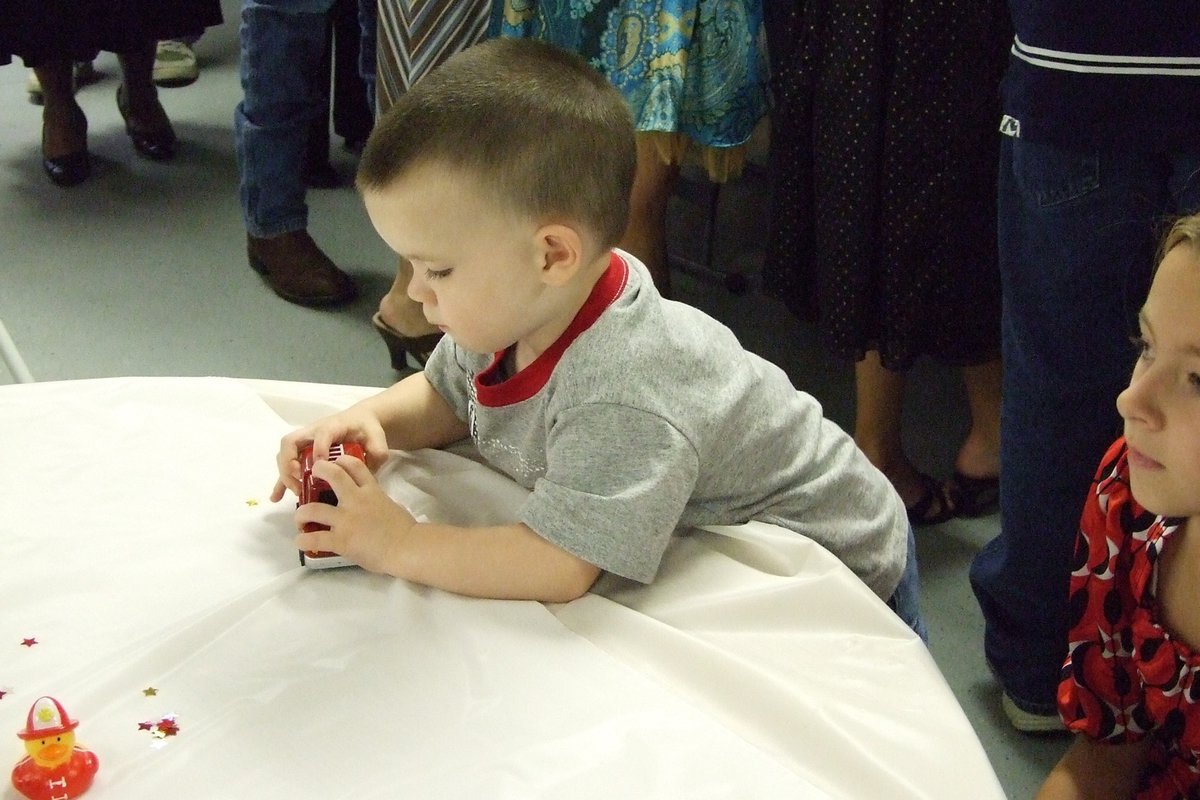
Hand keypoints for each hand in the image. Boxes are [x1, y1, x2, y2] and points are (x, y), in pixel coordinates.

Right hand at [270, 409, 389, 501]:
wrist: (361, 422)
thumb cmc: (367, 428)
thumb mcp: (377, 436)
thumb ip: (378, 449)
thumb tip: (372, 462)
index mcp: (332, 426)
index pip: (321, 434)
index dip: (318, 449)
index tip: (319, 466)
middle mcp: (314, 433)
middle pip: (291, 443)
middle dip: (290, 463)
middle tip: (299, 482)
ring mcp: (306, 444)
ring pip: (285, 455)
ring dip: (284, 475)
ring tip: (294, 492)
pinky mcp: (304, 455)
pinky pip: (288, 468)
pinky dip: (281, 482)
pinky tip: (276, 498)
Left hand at [293, 456, 416, 573]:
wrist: (407, 548)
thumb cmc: (405, 529)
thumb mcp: (391, 505)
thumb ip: (377, 500)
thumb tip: (370, 504)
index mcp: (371, 491)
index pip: (355, 466)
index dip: (342, 461)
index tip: (334, 463)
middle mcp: (356, 500)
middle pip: (333, 475)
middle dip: (318, 471)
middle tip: (311, 476)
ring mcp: (346, 520)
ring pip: (312, 509)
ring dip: (301, 513)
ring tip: (300, 518)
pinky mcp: (340, 540)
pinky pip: (314, 538)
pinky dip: (303, 540)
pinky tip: (301, 541)